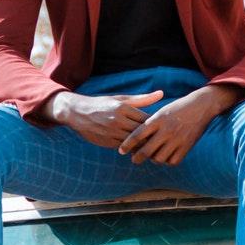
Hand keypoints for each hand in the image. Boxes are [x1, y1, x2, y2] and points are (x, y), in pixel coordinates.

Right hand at [42, 90, 163, 148]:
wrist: (78, 113)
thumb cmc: (103, 103)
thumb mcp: (121, 99)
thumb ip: (142, 99)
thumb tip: (162, 94)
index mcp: (123, 108)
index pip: (146, 119)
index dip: (157, 125)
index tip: (167, 128)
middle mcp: (118, 121)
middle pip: (142, 133)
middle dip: (153, 138)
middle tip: (166, 142)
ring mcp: (112, 133)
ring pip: (134, 142)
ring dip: (144, 146)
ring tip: (156, 149)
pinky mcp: (108, 142)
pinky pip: (124, 147)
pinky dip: (133, 149)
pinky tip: (141, 150)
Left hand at [118, 84, 243, 164]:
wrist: (201, 106)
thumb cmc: (178, 108)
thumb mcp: (162, 111)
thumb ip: (150, 124)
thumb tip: (136, 138)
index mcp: (157, 120)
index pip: (137, 135)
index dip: (127, 145)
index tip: (121, 151)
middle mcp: (166, 130)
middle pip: (146, 151)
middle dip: (137, 158)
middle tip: (134, 160)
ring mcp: (177, 140)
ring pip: (158, 158)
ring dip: (153, 159)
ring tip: (152, 157)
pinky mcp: (186, 146)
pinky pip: (172, 161)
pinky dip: (167, 161)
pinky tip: (165, 157)